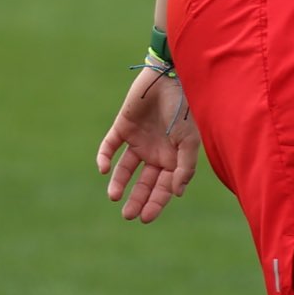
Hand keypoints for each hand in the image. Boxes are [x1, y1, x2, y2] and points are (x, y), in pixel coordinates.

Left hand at [96, 66, 200, 223]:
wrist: (169, 77)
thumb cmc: (185, 108)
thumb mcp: (190, 140)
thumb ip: (184, 167)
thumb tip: (177, 194)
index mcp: (174, 158)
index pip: (164, 187)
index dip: (156, 203)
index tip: (145, 218)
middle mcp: (156, 152)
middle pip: (144, 182)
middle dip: (137, 199)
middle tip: (128, 215)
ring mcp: (139, 140)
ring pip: (126, 169)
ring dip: (120, 183)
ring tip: (114, 197)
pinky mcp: (123, 127)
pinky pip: (110, 146)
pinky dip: (105, 157)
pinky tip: (103, 169)